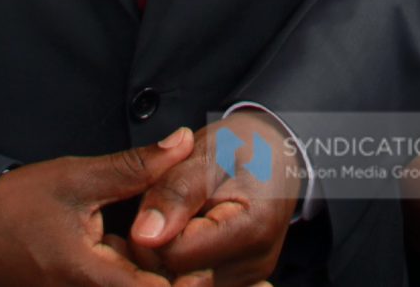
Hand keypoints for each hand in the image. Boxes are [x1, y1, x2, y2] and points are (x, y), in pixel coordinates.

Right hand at [0, 130, 193, 286]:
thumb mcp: (78, 178)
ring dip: (148, 274)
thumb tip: (184, 144)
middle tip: (187, 246)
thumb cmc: (15, 204)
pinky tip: (130, 248)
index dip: (185, 281)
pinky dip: (127, 272)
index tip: (198, 259)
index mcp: (88, 278)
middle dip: (170, 276)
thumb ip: (136, 167)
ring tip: (159, 242)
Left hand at [120, 116, 300, 286]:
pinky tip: (190, 231)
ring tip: (184, 214)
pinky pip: (192, 281)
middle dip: (159, 241)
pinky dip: (182, 258)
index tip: (163, 193)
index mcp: (251, 230)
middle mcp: (254, 265)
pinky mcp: (238, 283)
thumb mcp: (206, 153)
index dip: (155, 225)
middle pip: (176, 274)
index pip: (175, 253)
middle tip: (171, 202)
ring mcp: (247, 279)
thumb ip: (175, 193)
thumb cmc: (241, 147)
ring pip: (180, 280)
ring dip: (169, 250)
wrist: (275, 154)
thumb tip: (144, 235)